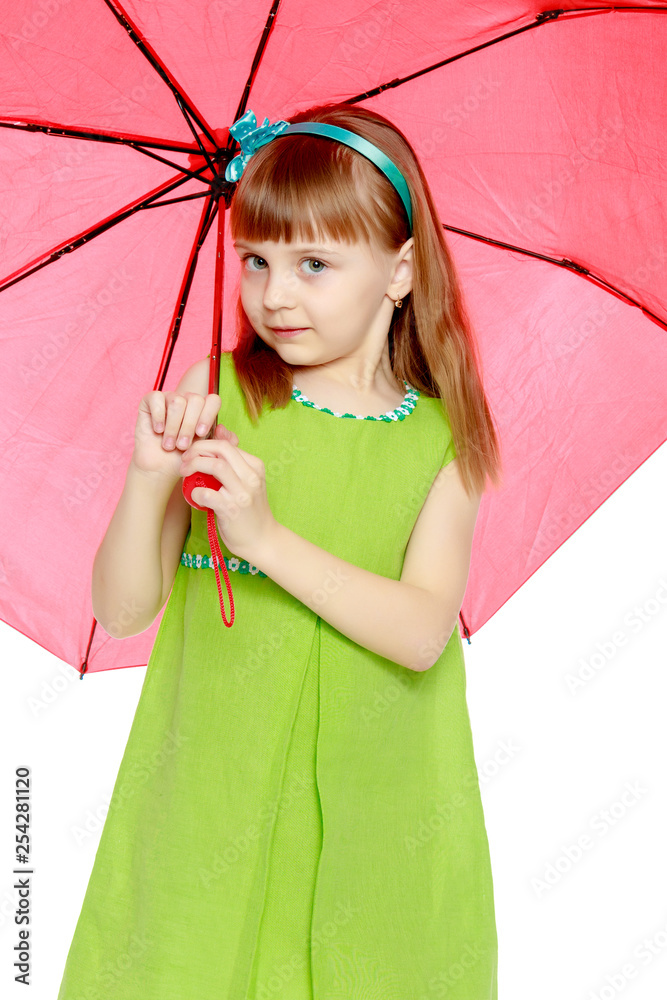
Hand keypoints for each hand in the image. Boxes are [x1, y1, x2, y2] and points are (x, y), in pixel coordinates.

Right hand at [131, 390, 224, 481]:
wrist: (160, 468)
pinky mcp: (150, 401)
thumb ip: (222, 441)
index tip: (200, 434)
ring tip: (169, 444)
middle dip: (189, 426)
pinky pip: (156, 398)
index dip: (208, 416)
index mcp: (204, 409)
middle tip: (182, 446)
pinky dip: (158, 417)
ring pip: (177, 402)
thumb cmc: (184, 458)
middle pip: (195, 400)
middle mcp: (188, 400)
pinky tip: (158, 430)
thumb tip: (222, 427)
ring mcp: (169, 398)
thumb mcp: (208, 451)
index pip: (213, 400)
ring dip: (173, 427)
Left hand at [179, 426, 277, 561]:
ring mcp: (242, 493)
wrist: (262, 539)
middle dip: (197, 450)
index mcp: (255, 466)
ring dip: (195, 466)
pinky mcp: (231, 510)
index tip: (193, 453)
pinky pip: (207, 494)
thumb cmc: (249, 510)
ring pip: (216, 466)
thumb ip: (233, 462)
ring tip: (185, 473)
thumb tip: (218, 432)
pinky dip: (195, 493)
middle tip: (185, 460)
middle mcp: (251, 477)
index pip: (227, 444)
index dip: (205, 444)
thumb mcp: (247, 481)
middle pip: (222, 449)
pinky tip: (194, 496)